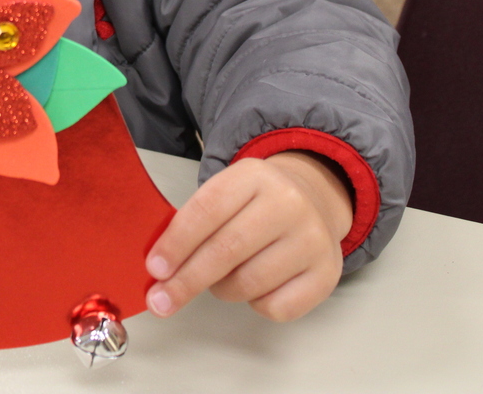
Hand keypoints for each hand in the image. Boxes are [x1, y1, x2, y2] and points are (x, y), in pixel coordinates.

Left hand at [145, 151, 352, 321]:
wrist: (314, 199)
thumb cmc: (254, 204)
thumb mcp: (224, 194)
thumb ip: (193, 223)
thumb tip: (160, 269)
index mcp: (254, 175)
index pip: (207, 211)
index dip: (176, 243)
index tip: (155, 270)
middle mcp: (288, 204)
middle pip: (226, 250)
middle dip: (187, 280)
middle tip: (161, 300)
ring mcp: (312, 239)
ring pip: (249, 283)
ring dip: (221, 290)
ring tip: (219, 280)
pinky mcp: (327, 274)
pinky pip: (276, 306)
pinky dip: (255, 304)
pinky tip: (255, 287)